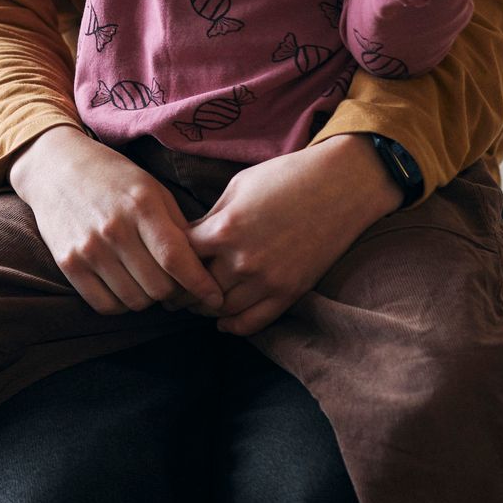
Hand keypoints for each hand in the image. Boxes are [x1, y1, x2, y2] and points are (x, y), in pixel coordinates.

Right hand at [9, 125, 223, 313]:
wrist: (54, 167)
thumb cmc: (112, 177)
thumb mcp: (151, 188)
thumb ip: (177, 226)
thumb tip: (203, 266)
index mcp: (141, 206)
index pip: (176, 259)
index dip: (200, 284)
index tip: (214, 297)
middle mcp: (114, 229)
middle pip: (159, 287)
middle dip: (174, 291)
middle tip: (174, 282)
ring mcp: (87, 248)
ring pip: (135, 301)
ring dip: (148, 298)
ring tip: (147, 280)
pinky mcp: (68, 263)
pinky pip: (105, 305)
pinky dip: (121, 303)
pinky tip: (124, 285)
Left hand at [185, 135, 401, 336]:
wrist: (341, 186)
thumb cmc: (286, 177)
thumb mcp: (238, 187)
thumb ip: (211, 217)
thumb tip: (187, 239)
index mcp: (224, 229)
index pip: (178, 257)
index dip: (165, 260)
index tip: (160, 261)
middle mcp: (242, 260)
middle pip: (195, 289)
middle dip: (178, 290)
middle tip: (169, 290)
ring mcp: (267, 281)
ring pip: (220, 309)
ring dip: (203, 308)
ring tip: (194, 302)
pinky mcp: (289, 292)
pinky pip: (253, 322)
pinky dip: (233, 325)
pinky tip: (222, 320)